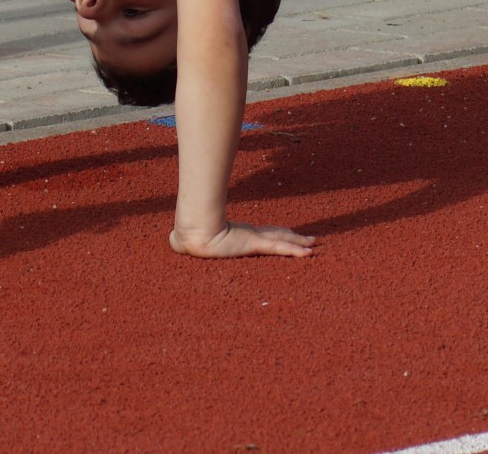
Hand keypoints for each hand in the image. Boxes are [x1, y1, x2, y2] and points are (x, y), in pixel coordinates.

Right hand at [170, 221, 316, 258]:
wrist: (192, 233)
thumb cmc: (189, 237)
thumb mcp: (190, 242)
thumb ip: (185, 242)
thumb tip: (174, 240)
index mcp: (238, 235)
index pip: (262, 234)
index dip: (276, 234)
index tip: (287, 234)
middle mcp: (249, 234)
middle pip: (277, 234)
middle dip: (293, 236)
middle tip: (309, 238)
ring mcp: (253, 238)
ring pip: (282, 240)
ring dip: (299, 243)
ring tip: (314, 244)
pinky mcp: (254, 243)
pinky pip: (279, 248)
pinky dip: (295, 250)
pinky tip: (307, 253)